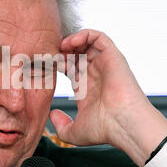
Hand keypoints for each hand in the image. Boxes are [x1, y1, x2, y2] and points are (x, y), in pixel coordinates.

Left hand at [49, 29, 166, 166]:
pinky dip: (84, 34)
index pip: (67, 67)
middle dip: (60, 50)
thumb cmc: (104, 129)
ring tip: (61, 47)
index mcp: (84, 87)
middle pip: (75, 53)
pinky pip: (98, 37)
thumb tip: (52, 115)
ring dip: (71, 40)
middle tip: (50, 53)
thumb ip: (61, 126)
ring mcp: (103, 64)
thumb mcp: (74, 132)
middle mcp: (94, 74)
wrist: (123, 124)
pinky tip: (71, 43)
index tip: (42, 65)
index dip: (54, 63)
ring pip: (86, 42)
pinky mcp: (112, 56)